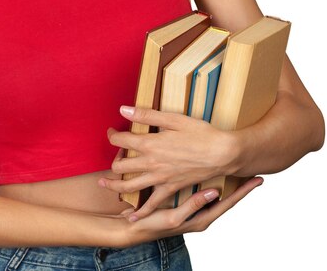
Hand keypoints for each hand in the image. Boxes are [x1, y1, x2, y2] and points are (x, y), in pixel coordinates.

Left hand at [98, 105, 239, 218]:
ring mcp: (160, 179)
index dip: (112, 136)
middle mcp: (151, 163)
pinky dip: (141, 212)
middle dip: (112, 160)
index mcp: (150, 144)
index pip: (121, 141)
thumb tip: (123, 109)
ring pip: (129, 186)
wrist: (222, 154)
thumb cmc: (200, 133)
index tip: (112, 132)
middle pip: (120, 166)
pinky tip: (132, 217)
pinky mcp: (171, 189)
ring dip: (114, 186)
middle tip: (114, 155)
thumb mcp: (173, 118)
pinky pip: (152, 204)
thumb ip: (146, 115)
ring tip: (104, 184)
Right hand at [120, 176, 263, 245]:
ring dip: (227, 181)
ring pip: (216, 192)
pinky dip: (211, 181)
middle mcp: (202, 213)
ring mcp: (195, 208)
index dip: (244, 190)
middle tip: (252, 169)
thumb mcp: (174, 217)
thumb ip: (194, 205)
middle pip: (227, 196)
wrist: (135, 228)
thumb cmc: (155, 225)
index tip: (258, 180)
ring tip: (238, 168)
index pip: (229, 202)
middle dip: (239, 184)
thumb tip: (214, 192)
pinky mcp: (186, 202)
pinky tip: (212, 172)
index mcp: (202, 218)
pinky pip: (203, 190)